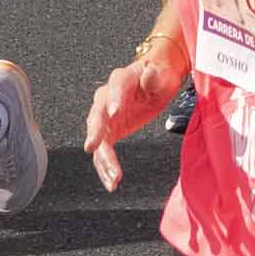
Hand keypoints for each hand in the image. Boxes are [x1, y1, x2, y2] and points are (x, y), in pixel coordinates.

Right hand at [84, 44, 188, 187]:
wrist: (155, 80)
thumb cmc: (158, 75)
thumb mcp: (161, 74)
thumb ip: (153, 77)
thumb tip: (150, 73)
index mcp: (120, 79)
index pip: (115, 88)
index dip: (113, 100)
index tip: (114, 113)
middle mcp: (106, 99)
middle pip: (97, 116)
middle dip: (95, 132)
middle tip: (93, 147)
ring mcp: (105, 117)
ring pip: (98, 140)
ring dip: (103, 160)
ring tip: (112, 178)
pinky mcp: (109, 132)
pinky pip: (104, 152)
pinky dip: (106, 167)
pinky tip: (112, 182)